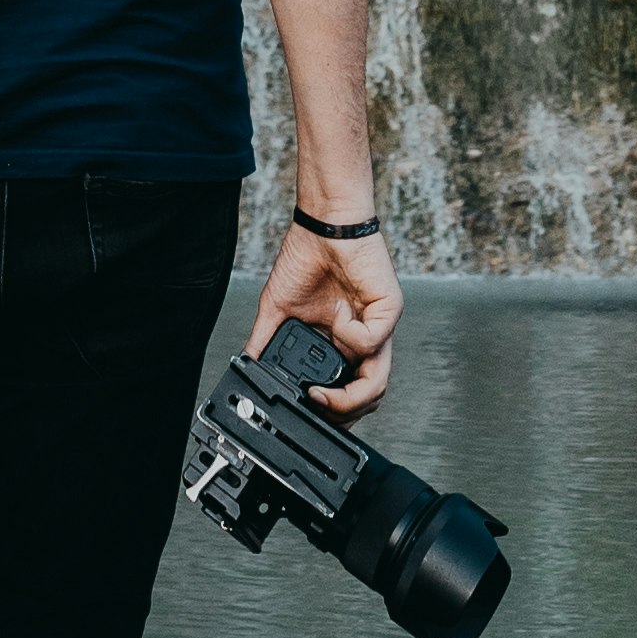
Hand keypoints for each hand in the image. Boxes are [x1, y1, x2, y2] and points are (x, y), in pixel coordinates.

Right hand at [249, 222, 399, 413]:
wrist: (322, 224)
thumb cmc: (306, 258)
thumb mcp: (278, 309)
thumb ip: (265, 341)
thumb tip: (248, 367)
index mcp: (342, 343)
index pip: (350, 392)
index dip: (334, 411)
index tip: (307, 410)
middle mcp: (364, 340)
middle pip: (369, 397)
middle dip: (343, 414)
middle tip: (317, 408)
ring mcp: (378, 327)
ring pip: (378, 382)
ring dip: (350, 396)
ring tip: (323, 393)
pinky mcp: (388, 309)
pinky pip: (373, 341)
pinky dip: (349, 336)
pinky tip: (334, 319)